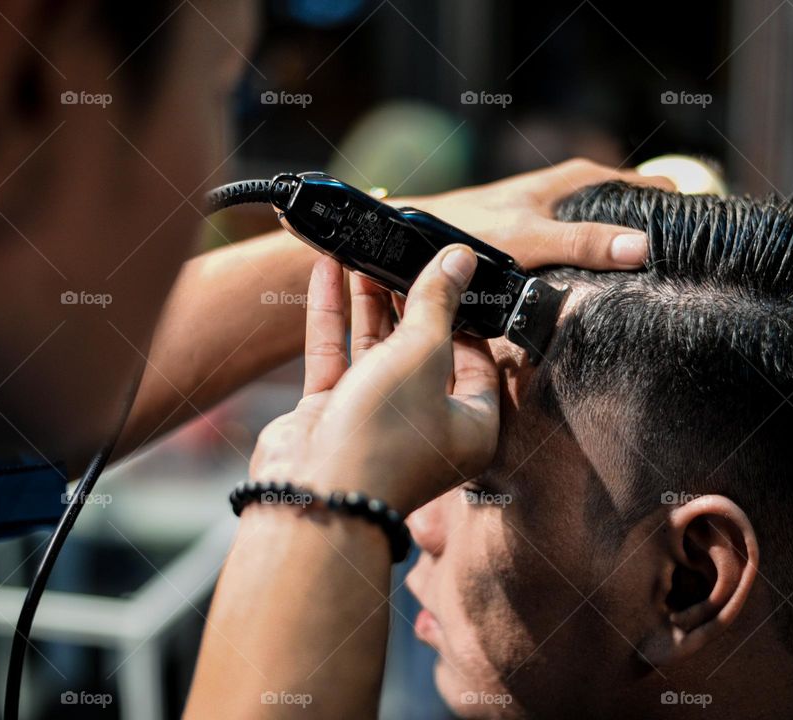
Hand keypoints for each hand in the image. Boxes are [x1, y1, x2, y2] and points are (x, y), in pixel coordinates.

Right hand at [249, 246, 497, 516]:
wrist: (315, 493)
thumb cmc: (384, 436)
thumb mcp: (423, 354)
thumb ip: (438, 302)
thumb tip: (461, 259)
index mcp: (469, 426)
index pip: (477, 361)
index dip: (465, 317)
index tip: (452, 276)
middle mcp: (425, 425)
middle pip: (423, 350)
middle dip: (410, 300)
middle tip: (402, 256)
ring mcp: (375, 419)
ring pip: (377, 349)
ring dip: (370, 302)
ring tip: (366, 255)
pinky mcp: (332, 414)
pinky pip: (336, 356)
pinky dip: (332, 315)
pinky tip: (328, 272)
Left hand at [387, 158, 674, 269]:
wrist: (416, 240)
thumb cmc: (468, 230)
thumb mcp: (529, 237)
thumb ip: (582, 242)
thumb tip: (643, 248)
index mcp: (576, 181)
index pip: (646, 185)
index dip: (677, 206)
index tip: (709, 236)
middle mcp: (570, 194)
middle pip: (631, 209)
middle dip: (658, 233)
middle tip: (691, 269)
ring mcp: (557, 219)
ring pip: (607, 232)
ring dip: (629, 253)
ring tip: (661, 284)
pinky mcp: (541, 243)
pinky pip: (585, 253)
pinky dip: (601, 266)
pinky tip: (609, 292)